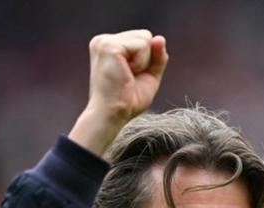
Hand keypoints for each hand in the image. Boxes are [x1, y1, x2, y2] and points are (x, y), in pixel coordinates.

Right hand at [70, 29, 168, 154]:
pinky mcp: (109, 45)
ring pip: (145, 39)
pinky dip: (141, 63)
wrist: (112, 115)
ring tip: (126, 76)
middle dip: (146, 60)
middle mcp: (103, 40)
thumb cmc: (127, 102)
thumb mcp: (148, 76)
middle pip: (145, 36)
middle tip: (128, 78)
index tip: (129, 77)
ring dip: (143, 62)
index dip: (146, 61)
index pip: (142, 40)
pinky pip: (142, 45)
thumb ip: (157, 57)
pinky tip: (126, 74)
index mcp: (109, 46)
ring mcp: (104, 41)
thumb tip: (160, 38)